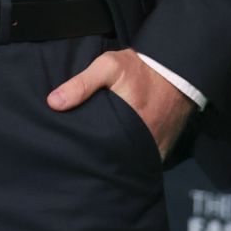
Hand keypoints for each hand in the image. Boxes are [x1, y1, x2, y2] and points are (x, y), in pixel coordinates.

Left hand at [46, 47, 194, 160]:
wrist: (177, 69)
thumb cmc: (140, 68)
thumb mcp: (108, 67)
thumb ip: (82, 84)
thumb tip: (53, 103)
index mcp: (125, 125)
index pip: (99, 151)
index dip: (85, 153)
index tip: (72, 152)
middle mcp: (142, 142)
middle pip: (114, 160)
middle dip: (100, 161)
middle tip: (83, 158)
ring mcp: (155, 148)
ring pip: (130, 164)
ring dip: (118, 162)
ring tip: (100, 159)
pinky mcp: (163, 149)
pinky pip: (145, 162)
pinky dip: (134, 161)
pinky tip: (121, 156)